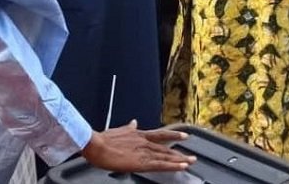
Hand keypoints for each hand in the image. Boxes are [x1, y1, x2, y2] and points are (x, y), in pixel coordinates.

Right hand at [81, 120, 195, 172]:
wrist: (96, 144)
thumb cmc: (103, 139)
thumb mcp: (119, 130)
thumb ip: (129, 127)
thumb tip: (134, 122)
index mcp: (139, 134)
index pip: (160, 135)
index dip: (174, 135)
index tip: (184, 136)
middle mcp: (144, 142)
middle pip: (166, 148)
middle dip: (180, 152)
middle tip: (192, 156)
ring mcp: (144, 152)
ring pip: (166, 156)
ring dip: (180, 159)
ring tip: (191, 161)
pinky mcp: (141, 162)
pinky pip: (161, 165)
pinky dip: (173, 165)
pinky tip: (181, 166)